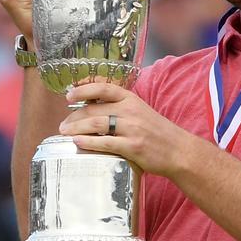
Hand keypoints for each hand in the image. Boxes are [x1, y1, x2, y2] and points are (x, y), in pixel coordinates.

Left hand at [59, 82, 196, 177]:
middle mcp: (131, 111)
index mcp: (131, 99)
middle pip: (94, 109)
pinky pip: (104, 143)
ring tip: (64, 133)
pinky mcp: (133, 147)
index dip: (83, 89)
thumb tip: (91, 108)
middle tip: (62, 124)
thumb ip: (119, 108)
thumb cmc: (157, 133)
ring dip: (76, 128)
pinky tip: (77, 142)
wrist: (179, 151)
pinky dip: (87, 142)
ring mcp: (132, 129)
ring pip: (96, 124)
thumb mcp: (140, 112)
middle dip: (74, 116)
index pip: (103, 88)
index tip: (68, 95)